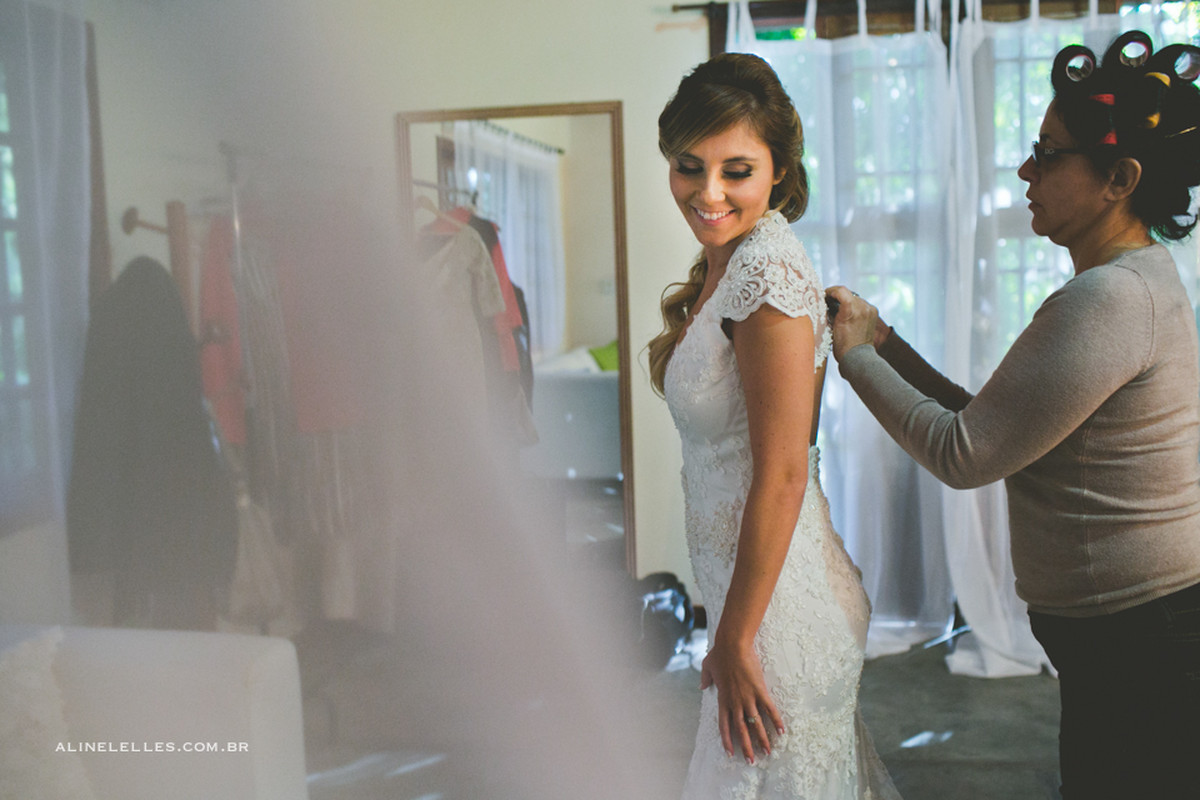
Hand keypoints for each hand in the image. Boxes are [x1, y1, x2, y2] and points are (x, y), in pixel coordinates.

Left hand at [699, 636, 783, 763]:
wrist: (732, 644)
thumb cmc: (720, 653)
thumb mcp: (707, 666)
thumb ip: (705, 678)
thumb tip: (701, 686)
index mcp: (722, 699)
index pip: (724, 725)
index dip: (727, 740)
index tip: (731, 753)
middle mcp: (735, 702)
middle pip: (741, 730)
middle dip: (747, 747)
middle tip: (752, 761)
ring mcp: (748, 697)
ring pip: (755, 724)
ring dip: (762, 739)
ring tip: (768, 752)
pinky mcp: (759, 690)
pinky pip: (769, 709)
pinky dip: (775, 720)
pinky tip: (781, 731)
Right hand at [826, 286, 879, 361]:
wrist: (858, 356)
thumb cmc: (842, 345)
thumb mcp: (831, 325)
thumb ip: (831, 310)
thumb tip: (828, 300)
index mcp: (851, 309)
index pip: (840, 290)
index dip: (831, 291)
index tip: (825, 295)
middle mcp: (863, 307)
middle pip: (847, 293)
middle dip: (838, 297)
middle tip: (830, 303)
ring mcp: (870, 309)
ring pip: (855, 297)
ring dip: (847, 301)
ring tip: (840, 311)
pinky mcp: (874, 312)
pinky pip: (862, 303)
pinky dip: (855, 306)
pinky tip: (850, 314)